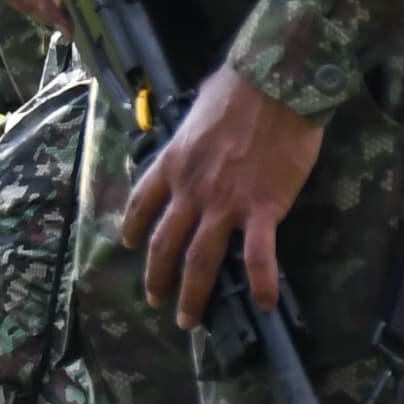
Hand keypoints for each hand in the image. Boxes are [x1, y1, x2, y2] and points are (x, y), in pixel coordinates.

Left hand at [120, 62, 327, 322]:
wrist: (275, 84)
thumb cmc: (238, 89)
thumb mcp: (195, 112)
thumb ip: (190, 136)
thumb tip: (197, 135)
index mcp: (171, 164)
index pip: (142, 203)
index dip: (132, 227)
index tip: (128, 244)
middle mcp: (190, 190)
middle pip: (164, 244)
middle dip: (156, 277)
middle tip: (155, 300)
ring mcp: (224, 203)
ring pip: (200, 259)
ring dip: (191, 293)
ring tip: (188, 318)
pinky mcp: (262, 209)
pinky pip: (259, 256)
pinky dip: (261, 283)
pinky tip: (265, 304)